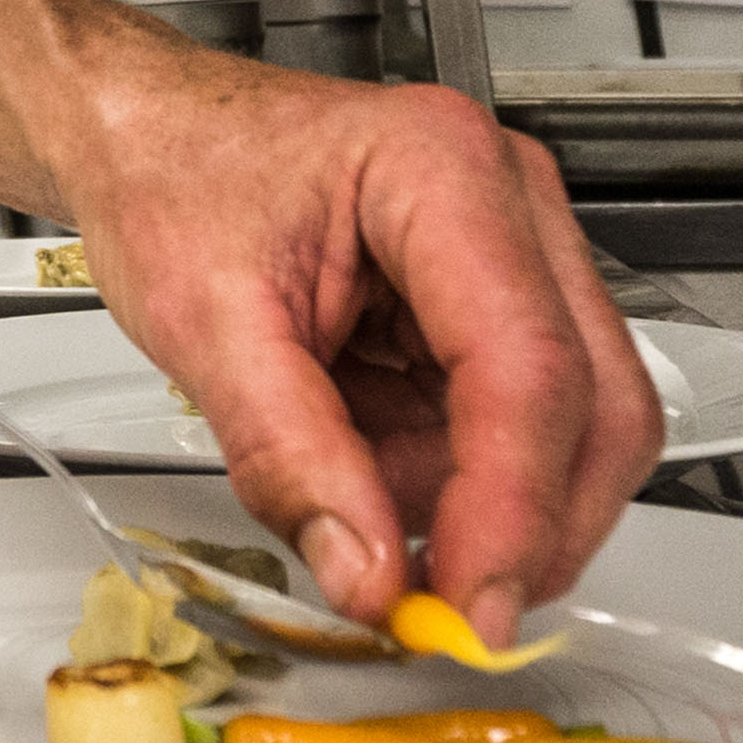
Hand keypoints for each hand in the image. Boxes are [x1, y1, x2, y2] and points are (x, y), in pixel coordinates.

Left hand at [56, 43, 657, 644]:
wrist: (149, 135)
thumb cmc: (172, 175)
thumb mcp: (202, 324)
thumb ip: (288, 458)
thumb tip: (369, 572)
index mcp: (441, 170)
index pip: (526, 366)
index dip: (512, 507)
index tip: (469, 604)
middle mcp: (507, 202)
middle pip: (593, 403)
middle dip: (526, 526)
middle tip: (442, 607)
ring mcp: (516, 252)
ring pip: (570, 429)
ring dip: (476, 504)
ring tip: (352, 487)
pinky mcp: (494, 304)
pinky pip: (514, 427)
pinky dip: (449, 478)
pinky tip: (367, 456)